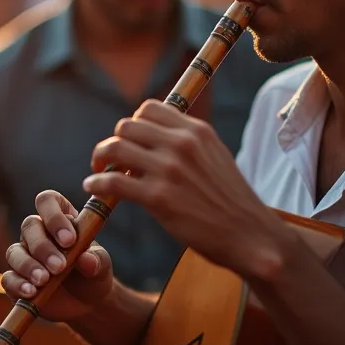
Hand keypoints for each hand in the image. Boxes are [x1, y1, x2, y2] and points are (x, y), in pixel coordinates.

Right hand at [1, 191, 114, 322]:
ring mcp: (24, 255)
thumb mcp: (101, 267)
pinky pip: (8, 278)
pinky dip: (18, 285)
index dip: (54, 216)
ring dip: (28, 266)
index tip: (69, 240)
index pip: (47, 201)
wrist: (87, 306)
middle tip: (60, 266)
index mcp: (60, 219)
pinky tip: (31, 293)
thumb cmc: (93, 276)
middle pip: (29, 226)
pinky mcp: (16, 280)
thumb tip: (86, 260)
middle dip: (43, 247)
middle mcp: (38, 233)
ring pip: (14, 252)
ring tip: (44, 281)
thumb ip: (97, 260)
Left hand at [84, 99, 293, 280]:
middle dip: (113, 141)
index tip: (130, 142)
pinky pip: (113, 180)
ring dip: (100, 158)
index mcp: (197, 131)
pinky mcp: (158, 198)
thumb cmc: (230, 202)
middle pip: (126, 125)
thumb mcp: (214, 157)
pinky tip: (93, 187)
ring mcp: (169, 170)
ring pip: (115, 147)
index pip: (149, 109)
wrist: (251, 235)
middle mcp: (182, 144)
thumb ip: (187, 143)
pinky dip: (97, 182)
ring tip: (98, 171)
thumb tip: (153, 137)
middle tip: (109, 159)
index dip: (133, 124)